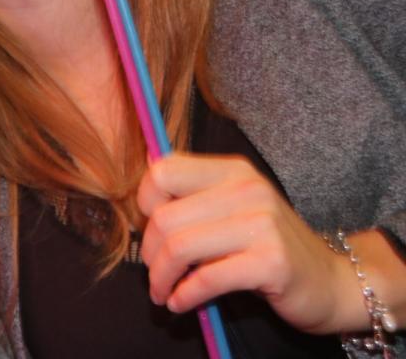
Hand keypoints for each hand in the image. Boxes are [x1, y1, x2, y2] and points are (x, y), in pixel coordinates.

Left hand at [137, 152, 353, 333]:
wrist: (331, 281)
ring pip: (180, 247)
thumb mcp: (233, 209)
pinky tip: (180, 302)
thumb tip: (141, 197)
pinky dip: (185, 294)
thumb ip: (193, 198)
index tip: (148, 229)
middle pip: (165, 216)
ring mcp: (262, 224)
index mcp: (232, 171)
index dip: (145, 203)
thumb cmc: (268, 246)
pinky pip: (207, 278)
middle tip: (154, 272)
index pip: (163, 171)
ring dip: (161, 277)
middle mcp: (247, 189)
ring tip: (163, 291)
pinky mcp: (270, 261)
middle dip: (149, 251)